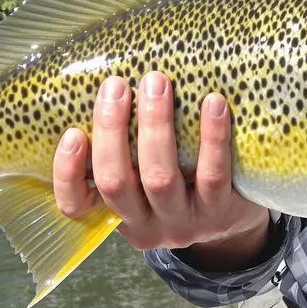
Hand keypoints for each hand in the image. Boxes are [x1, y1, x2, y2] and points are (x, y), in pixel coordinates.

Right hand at [52, 71, 269, 265]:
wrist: (239, 222)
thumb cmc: (183, 184)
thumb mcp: (147, 178)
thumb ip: (126, 149)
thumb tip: (108, 86)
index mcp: (117, 214)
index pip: (74, 206)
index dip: (67, 173)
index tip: (72, 132)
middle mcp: (145, 225)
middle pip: (115, 183)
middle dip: (112, 130)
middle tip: (117, 85)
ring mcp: (182, 223)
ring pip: (159, 178)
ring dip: (156, 126)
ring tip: (157, 82)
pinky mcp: (219, 214)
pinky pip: (212, 175)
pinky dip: (212, 137)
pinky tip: (213, 103)